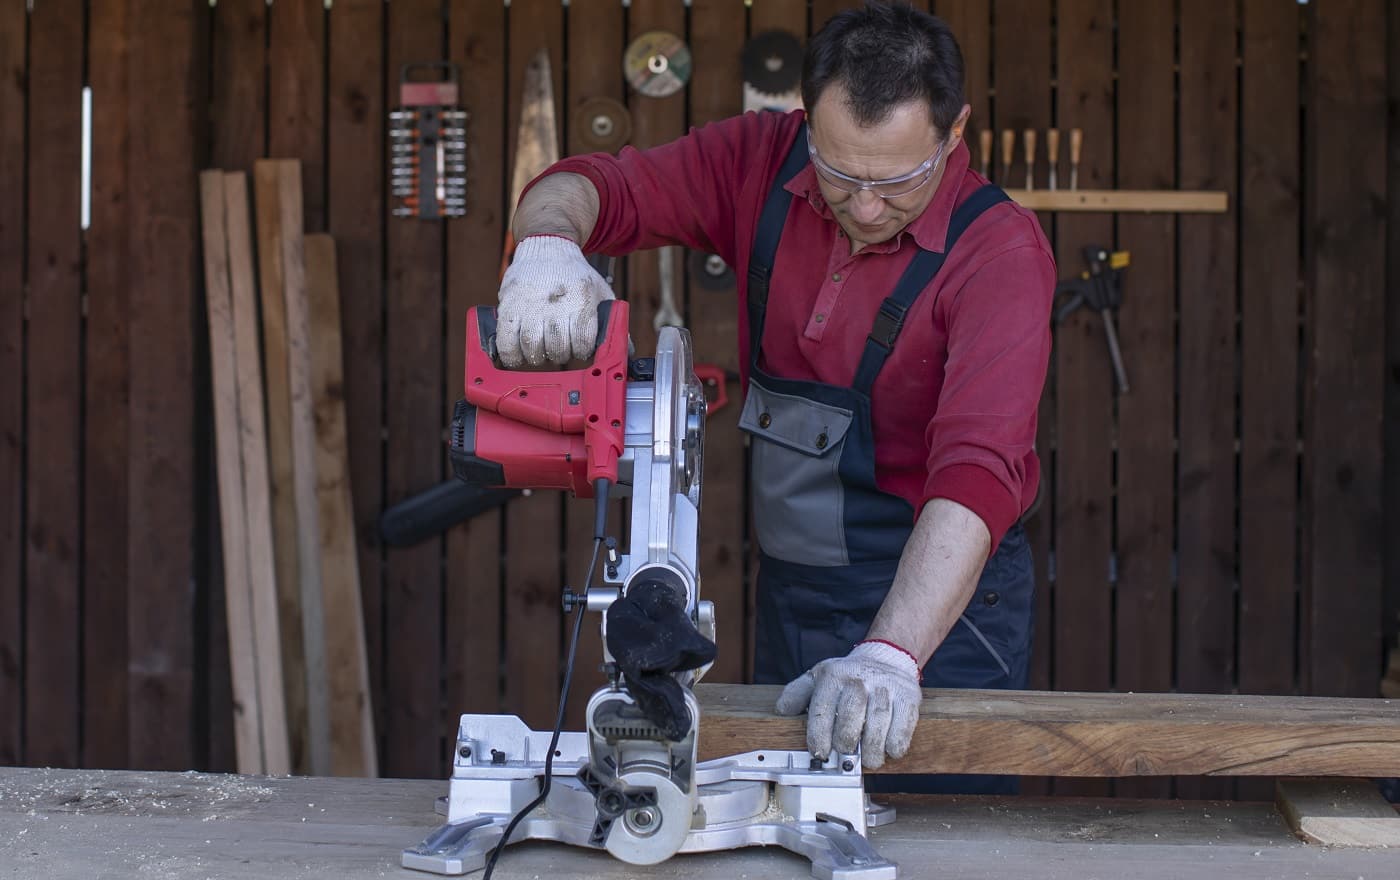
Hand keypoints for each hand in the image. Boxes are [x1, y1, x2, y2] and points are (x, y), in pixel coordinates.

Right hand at [496, 235, 613, 366]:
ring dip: (538, 357)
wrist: (548, 247)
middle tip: (559, 348)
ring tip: (541, 350)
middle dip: (561, 355)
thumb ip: (614, 323)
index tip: (580, 347)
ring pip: (532, 348)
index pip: (583, 341)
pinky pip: (506, 342)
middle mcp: (556, 304)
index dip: (583, 351)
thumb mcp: (601, 293)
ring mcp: (530, 306)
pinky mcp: (509, 307)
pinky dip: (512, 356)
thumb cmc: (576, 277)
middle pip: (558, 348)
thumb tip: (626, 352)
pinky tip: (518, 355)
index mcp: (581, 300)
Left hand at [775, 640, 921, 769]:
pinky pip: (904, 723)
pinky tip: (889, 750)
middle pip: (851, 716)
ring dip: (873, 748)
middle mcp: (859, 679)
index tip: (820, 753)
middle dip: (846, 742)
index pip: (822, 709)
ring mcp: (886, 687)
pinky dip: (896, 742)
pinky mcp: (908, 696)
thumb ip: (797, 694)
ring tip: (869, 760)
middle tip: (845, 755)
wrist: (886, 658)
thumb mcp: (818, 677)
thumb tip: (782, 710)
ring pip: (879, 721)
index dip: (819, 735)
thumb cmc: (849, 676)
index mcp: (833, 676)